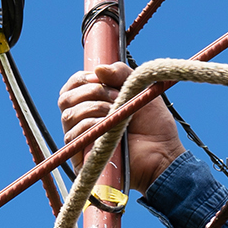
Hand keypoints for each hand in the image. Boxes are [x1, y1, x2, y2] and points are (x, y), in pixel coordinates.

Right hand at [58, 62, 186, 193]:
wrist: (162, 153)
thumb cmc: (154, 125)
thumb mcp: (139, 88)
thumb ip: (121, 73)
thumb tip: (97, 69)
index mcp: (93, 104)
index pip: (72, 87)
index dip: (82, 79)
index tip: (99, 78)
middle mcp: (83, 121)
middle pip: (66, 99)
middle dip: (91, 92)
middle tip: (115, 96)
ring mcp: (82, 139)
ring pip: (68, 115)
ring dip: (93, 108)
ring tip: (116, 111)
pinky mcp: (82, 157)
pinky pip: (72, 135)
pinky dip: (90, 125)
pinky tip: (107, 127)